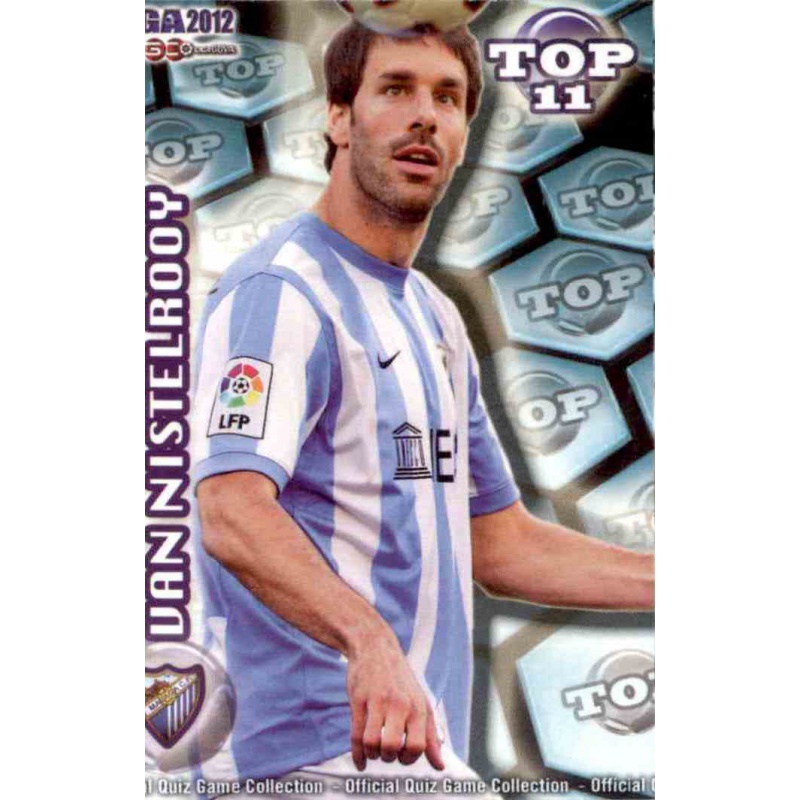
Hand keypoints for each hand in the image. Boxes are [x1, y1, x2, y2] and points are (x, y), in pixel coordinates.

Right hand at [346, 634, 444, 771]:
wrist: (374, 647)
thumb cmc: (399, 679)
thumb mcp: (420, 702)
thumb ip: (431, 735)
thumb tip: (440, 766)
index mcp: (417, 707)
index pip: (417, 747)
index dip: (409, 758)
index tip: (403, 755)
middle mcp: (399, 705)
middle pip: (393, 748)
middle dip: (388, 757)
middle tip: (387, 751)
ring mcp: (377, 702)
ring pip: (372, 744)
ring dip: (372, 754)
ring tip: (374, 749)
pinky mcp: (359, 701)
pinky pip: (356, 736)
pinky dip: (357, 755)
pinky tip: (360, 761)